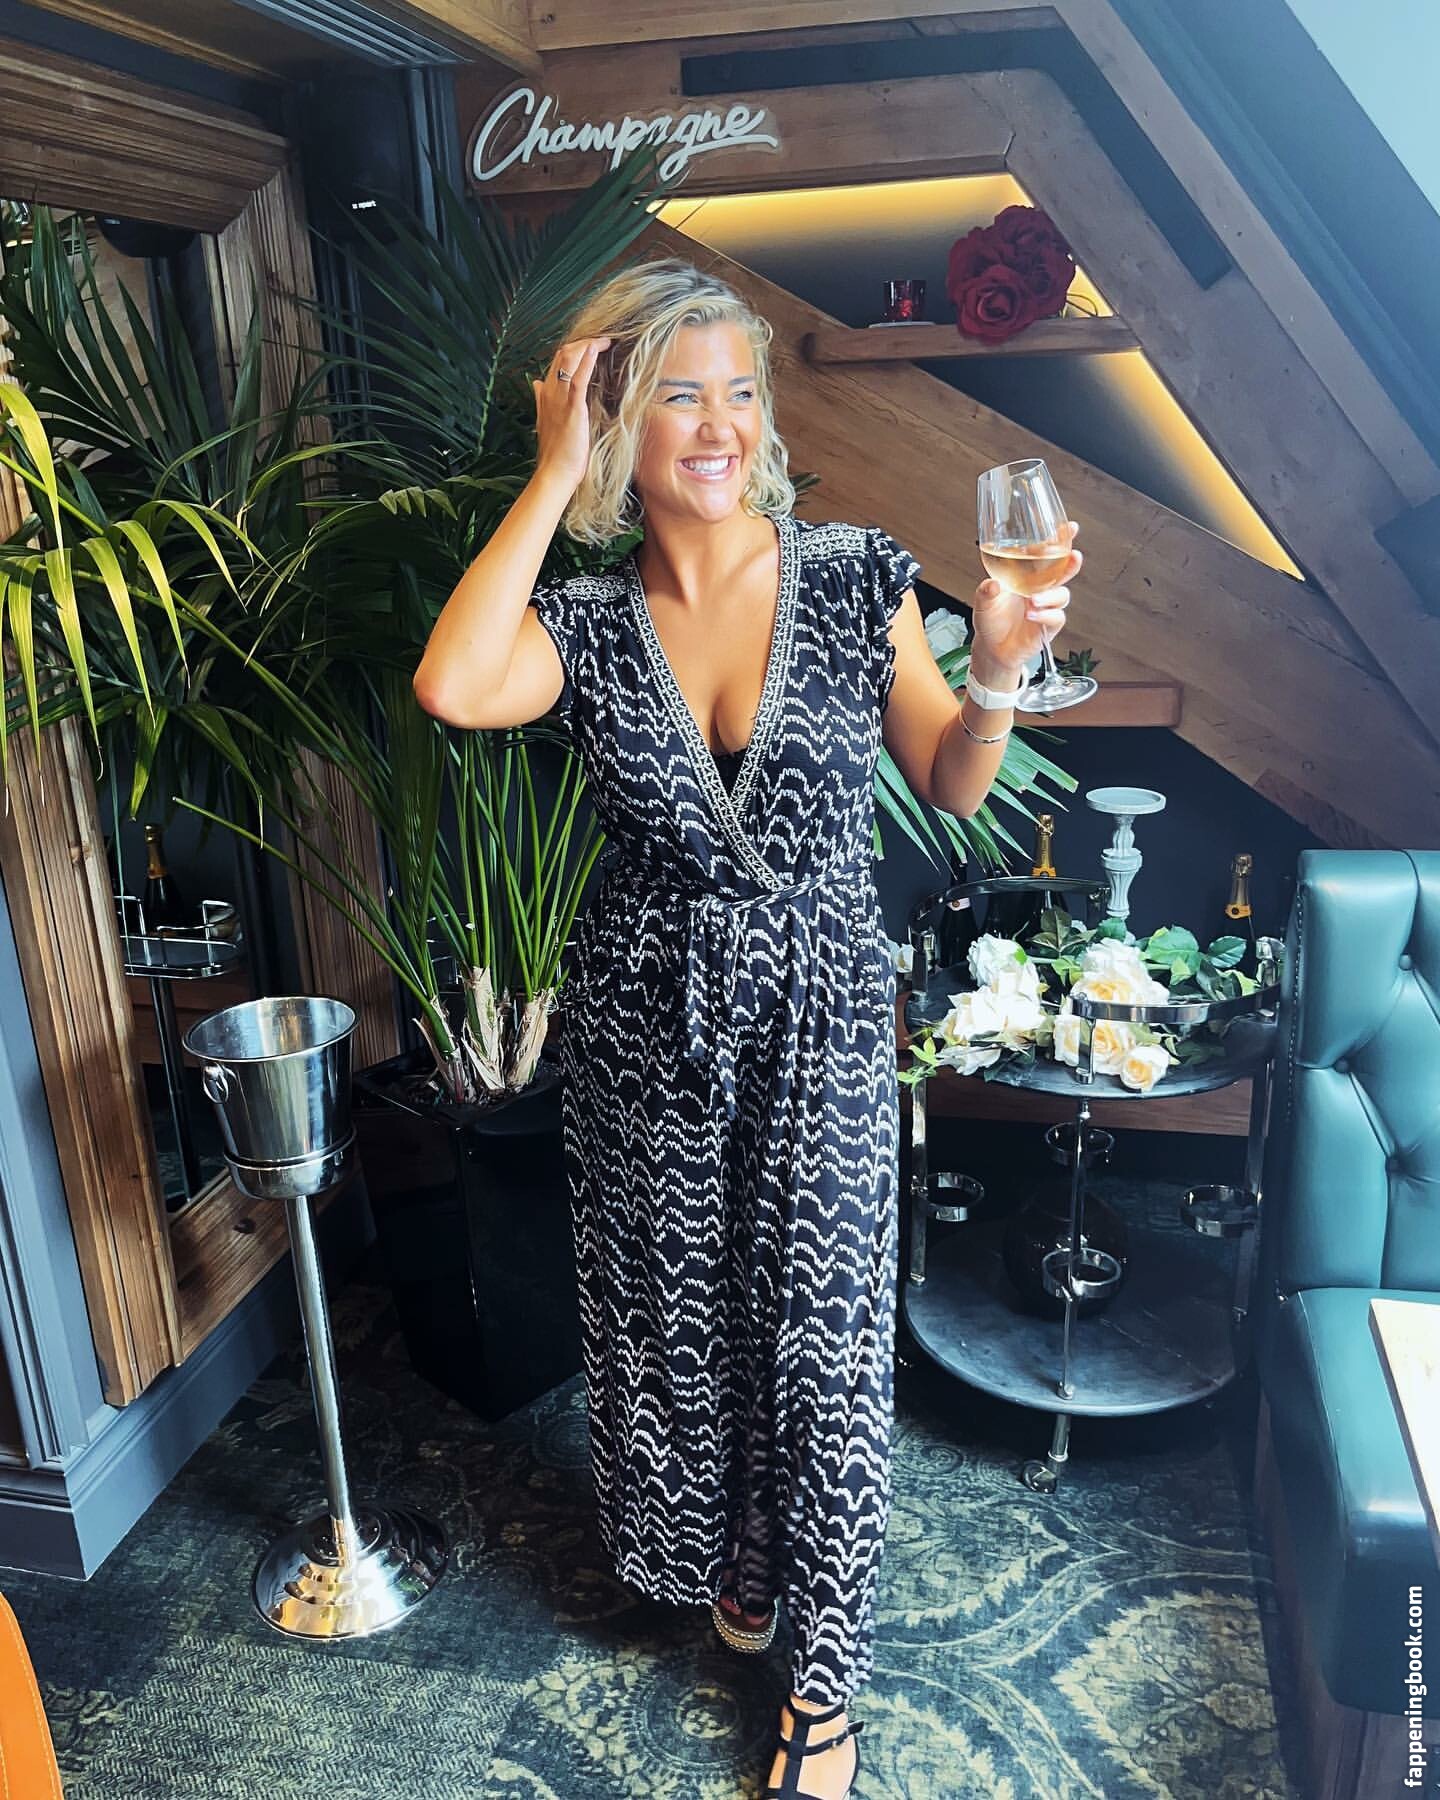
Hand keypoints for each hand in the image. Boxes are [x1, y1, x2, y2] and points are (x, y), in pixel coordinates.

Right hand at [531, 336, 611, 494]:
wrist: (555, 472)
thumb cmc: (555, 452)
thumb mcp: (546, 421)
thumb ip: (541, 400)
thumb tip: (535, 383)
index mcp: (546, 394)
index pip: (557, 361)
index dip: (574, 349)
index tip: (592, 345)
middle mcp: (550, 392)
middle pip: (563, 354)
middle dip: (583, 341)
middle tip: (603, 339)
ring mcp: (560, 399)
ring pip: (568, 360)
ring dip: (587, 345)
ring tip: (605, 340)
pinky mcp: (573, 408)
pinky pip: (578, 379)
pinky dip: (586, 361)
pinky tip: (596, 350)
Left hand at [970, 520, 1080, 678]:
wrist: (993, 649)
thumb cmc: (991, 620)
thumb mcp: (982, 603)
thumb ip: (986, 592)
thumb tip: (991, 584)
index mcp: (1027, 575)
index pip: (1047, 553)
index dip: (1061, 540)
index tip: (1071, 527)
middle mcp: (1040, 588)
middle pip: (1064, 571)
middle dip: (1071, 562)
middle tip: (1074, 556)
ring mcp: (1047, 606)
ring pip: (1062, 594)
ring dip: (1050, 595)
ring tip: (1032, 600)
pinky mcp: (1049, 625)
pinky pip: (1057, 616)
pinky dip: (1046, 614)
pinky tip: (1032, 614)